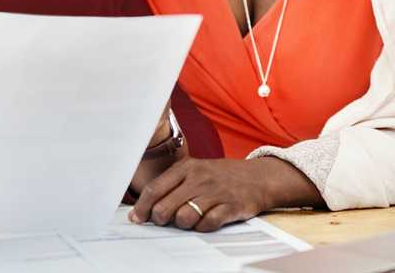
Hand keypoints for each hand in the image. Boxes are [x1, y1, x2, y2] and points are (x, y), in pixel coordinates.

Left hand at [128, 157, 316, 232]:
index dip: (142, 207)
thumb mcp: (195, 171)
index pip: (154, 189)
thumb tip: (143, 209)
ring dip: (182, 224)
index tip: (136, 219)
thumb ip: (171, 186)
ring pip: (184, 217)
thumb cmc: (220, 176)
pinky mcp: (231, 207)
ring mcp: (215, 192)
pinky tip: (204, 222)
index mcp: (186, 168)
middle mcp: (199, 178)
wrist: (258, 177)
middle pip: (165, 207)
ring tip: (188, 220)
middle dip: (160, 219)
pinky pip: (207, 224)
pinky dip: (202, 227)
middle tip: (164, 221)